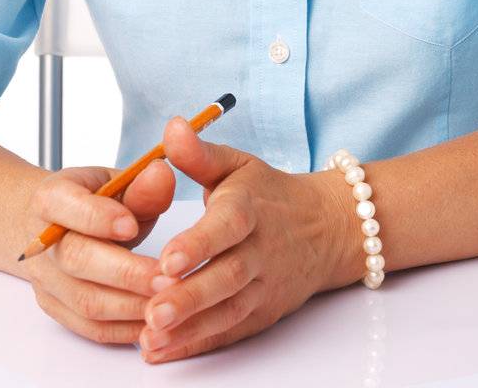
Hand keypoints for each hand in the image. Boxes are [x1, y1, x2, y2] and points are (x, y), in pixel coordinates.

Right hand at [24, 158, 177, 346]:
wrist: (53, 224)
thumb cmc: (92, 199)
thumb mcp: (115, 181)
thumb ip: (140, 185)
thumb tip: (161, 174)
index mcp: (51, 198)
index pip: (69, 207)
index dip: (100, 218)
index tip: (133, 225)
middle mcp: (41, 242)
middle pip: (77, 261)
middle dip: (126, 273)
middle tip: (168, 278)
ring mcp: (45, 280)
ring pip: (85, 301)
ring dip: (130, 307)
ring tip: (169, 302)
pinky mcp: (56, 309)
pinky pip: (90, 328)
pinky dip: (124, 329)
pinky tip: (153, 322)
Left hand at [138, 116, 348, 363]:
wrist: (326, 228)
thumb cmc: (267, 193)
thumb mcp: (236, 165)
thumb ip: (199, 153)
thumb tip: (172, 126)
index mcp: (249, 208)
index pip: (227, 226)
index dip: (199, 243)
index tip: (167, 260)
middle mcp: (260, 250)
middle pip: (228, 277)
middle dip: (190, 297)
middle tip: (152, 312)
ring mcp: (265, 286)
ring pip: (229, 310)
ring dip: (191, 328)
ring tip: (151, 338)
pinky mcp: (263, 313)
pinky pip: (231, 331)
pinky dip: (199, 344)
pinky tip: (165, 351)